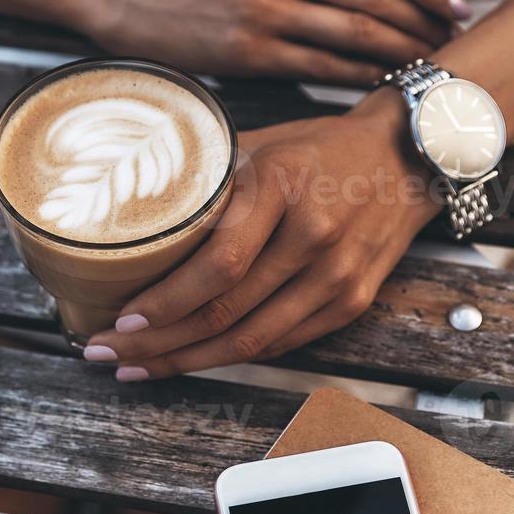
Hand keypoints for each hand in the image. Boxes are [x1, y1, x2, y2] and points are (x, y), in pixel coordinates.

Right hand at [69, 0, 470, 84]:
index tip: (456, 2)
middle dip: (424, 21)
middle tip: (454, 42)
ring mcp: (264, 8)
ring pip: (355, 32)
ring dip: (401, 51)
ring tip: (429, 66)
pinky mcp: (247, 50)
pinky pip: (321, 65)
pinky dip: (359, 76)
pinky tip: (382, 84)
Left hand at [83, 93, 442, 379]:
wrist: (407, 158)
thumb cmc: (317, 149)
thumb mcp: (258, 145)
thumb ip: (203, 179)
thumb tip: (128, 209)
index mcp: (281, 189)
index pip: (217, 265)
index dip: (166, 302)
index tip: (122, 319)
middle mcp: (313, 238)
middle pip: (225, 312)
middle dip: (157, 343)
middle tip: (106, 353)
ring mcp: (337, 277)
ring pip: (250, 340)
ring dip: (186, 361)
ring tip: (135, 368)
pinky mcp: (351, 303)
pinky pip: (279, 344)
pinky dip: (229, 357)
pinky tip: (190, 359)